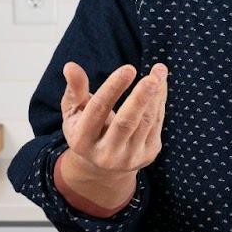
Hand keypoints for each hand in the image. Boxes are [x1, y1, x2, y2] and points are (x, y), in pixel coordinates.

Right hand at [60, 61, 167, 181]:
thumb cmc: (86, 128)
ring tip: (159, 70)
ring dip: (155, 95)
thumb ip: (75, 89)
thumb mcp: (74, 111)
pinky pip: (156, 124)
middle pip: (125, 123)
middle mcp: (105, 154)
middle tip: (152, 78)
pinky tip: (161, 84)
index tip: (129, 68)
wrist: (103, 164)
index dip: (113, 88)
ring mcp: (128, 158)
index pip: (98, 109)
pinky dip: (160, 102)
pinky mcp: (147, 156)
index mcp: (82, 141)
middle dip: (140, 98)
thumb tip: (70, 66)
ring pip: (145, 122)